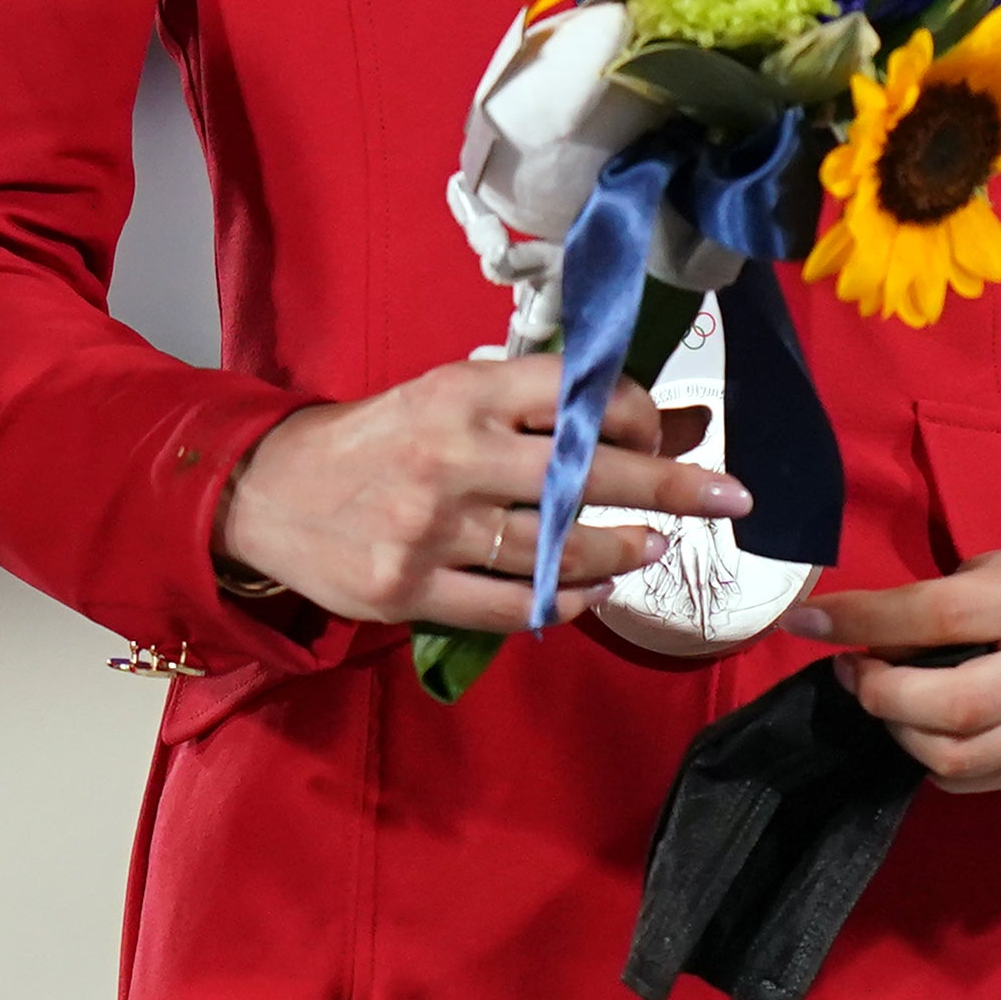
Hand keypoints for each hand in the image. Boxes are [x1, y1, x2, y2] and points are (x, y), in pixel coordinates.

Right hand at [218, 359, 735, 629]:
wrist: (270, 491)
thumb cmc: (380, 437)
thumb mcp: (450, 395)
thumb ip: (538, 408)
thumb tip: (662, 420)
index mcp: (464, 393)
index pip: (574, 394)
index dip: (636, 414)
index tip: (667, 432)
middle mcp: (452, 454)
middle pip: (584, 473)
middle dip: (670, 485)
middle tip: (729, 499)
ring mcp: (430, 528)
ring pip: (555, 549)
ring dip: (621, 551)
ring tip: (654, 548)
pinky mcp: (410, 590)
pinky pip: (510, 606)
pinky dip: (563, 603)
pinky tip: (592, 595)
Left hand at [788, 538, 1000, 792]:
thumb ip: (960, 592)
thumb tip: (882, 631)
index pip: (938, 616)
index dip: (861, 621)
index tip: (808, 621)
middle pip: (946, 707)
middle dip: (876, 694)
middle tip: (852, 668)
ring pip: (956, 760)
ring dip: (898, 732)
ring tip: (885, 698)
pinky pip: (977, 782)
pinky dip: (932, 760)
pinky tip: (925, 727)